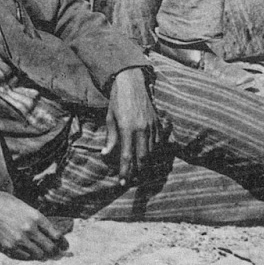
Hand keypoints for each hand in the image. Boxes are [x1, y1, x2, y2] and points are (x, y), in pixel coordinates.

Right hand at [0, 191, 69, 259]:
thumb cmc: (7, 203)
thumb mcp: (27, 207)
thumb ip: (38, 220)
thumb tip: (50, 234)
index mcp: (36, 217)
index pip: (56, 235)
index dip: (63, 242)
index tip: (64, 246)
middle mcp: (30, 229)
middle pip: (50, 247)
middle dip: (55, 251)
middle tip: (57, 253)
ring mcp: (20, 239)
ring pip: (39, 254)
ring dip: (42, 254)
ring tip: (43, 253)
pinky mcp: (10, 246)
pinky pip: (25, 256)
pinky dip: (29, 255)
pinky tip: (28, 251)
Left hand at [102, 68, 161, 185]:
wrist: (131, 81)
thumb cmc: (117, 100)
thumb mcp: (110, 118)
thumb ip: (110, 137)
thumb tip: (105, 154)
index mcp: (128, 128)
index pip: (127, 156)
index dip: (125, 171)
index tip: (123, 182)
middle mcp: (142, 129)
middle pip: (143, 158)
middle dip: (138, 172)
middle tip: (132, 180)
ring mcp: (152, 126)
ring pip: (152, 151)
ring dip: (146, 163)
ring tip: (140, 172)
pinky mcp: (157, 123)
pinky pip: (158, 142)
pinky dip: (154, 151)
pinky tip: (149, 156)